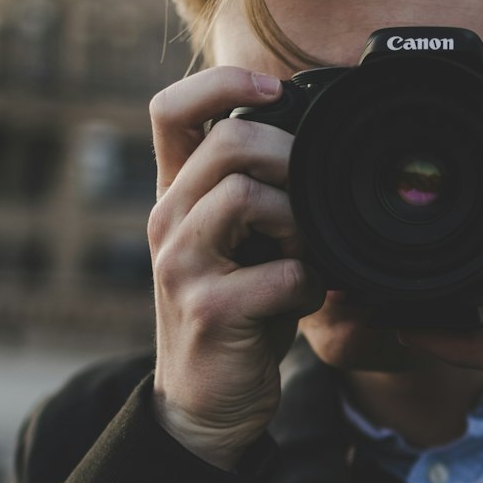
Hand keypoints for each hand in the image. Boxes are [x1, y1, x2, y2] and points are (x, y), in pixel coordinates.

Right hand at [148, 67, 324, 469]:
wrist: (205, 402)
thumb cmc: (236, 314)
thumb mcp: (237, 244)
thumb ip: (256, 195)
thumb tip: (316, 145)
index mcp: (174, 196)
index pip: (170, 108)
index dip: (223, 80)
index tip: (275, 90)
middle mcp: (166, 220)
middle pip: (228, 141)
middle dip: (289, 158)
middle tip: (309, 198)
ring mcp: (181, 264)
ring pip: (247, 196)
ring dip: (299, 223)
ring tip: (303, 254)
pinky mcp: (209, 310)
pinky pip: (281, 273)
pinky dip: (310, 285)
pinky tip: (303, 301)